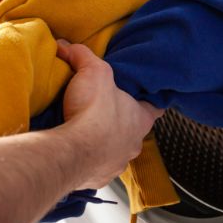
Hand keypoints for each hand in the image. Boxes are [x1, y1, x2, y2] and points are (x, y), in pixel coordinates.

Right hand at [56, 41, 162, 189]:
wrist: (72, 152)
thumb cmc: (92, 113)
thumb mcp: (92, 71)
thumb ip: (82, 56)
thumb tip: (66, 46)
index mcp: (141, 119)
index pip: (156, 107)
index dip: (150, 99)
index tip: (144, 95)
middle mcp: (134, 144)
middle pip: (132, 129)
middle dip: (119, 121)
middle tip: (102, 109)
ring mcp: (117, 163)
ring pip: (114, 150)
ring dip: (103, 142)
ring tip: (85, 131)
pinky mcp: (98, 177)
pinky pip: (95, 167)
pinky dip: (88, 159)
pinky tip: (75, 149)